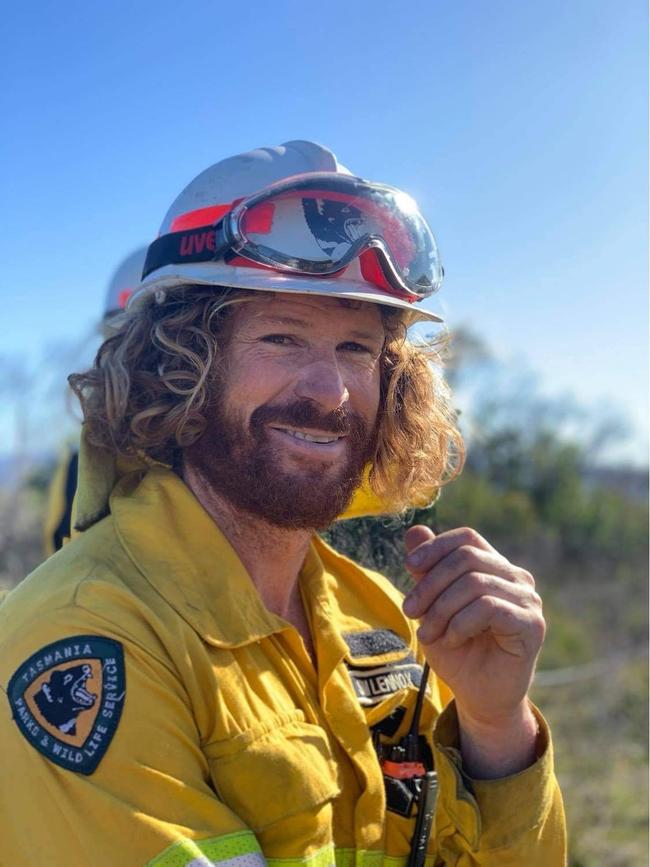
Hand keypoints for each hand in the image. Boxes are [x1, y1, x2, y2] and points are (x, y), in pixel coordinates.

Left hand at [403, 525, 544, 775]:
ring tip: (428, 634)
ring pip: (475, 583)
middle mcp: (516, 578)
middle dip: (431, 583)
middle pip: (467, 558)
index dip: (436, 546)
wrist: (479, 697)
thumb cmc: (457, 650)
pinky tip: (451, 639)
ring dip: (442, 609)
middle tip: (410, 611)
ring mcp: (528, 600)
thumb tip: (415, 530)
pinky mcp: (532, 624)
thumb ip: (427, 570)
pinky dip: (460, 623)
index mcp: (494, 568)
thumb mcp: (432, 606)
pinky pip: (488, 608)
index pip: (467, 539)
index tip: (409, 566)